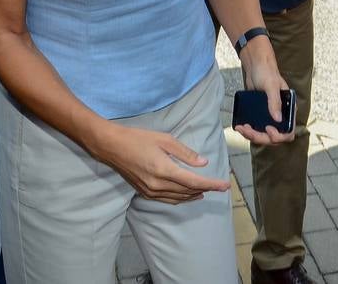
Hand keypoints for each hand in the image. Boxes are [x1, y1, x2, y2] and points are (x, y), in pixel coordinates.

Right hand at [92, 123, 229, 203]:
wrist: (111, 146)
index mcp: (164, 170)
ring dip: (193, 196)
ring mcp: (150, 191)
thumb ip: (185, 153)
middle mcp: (158, 185)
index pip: (194, 182)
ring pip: (178, 198)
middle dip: (205, 189)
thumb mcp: (164, 139)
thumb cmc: (138, 138)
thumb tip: (203, 163)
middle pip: (188, 192)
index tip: (225, 185)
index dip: (212, 184)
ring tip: (205, 191)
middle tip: (218, 186)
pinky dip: (179, 198)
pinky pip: (167, 199)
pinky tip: (185, 194)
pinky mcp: (144, 193)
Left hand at [236, 36, 294, 145]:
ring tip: (242, 128)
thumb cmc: (266, 71)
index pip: (289, 131)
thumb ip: (275, 102)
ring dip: (252, 135)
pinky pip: (256, 128)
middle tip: (247, 129)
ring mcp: (270, 116)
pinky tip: (241, 127)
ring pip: (264, 135)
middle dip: (260, 136)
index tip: (268, 129)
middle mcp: (281, 114)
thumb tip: (278, 119)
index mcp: (289, 109)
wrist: (255, 65)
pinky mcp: (260, 114)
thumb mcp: (271, 85)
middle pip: (274, 137)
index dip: (279, 135)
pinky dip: (249, 131)